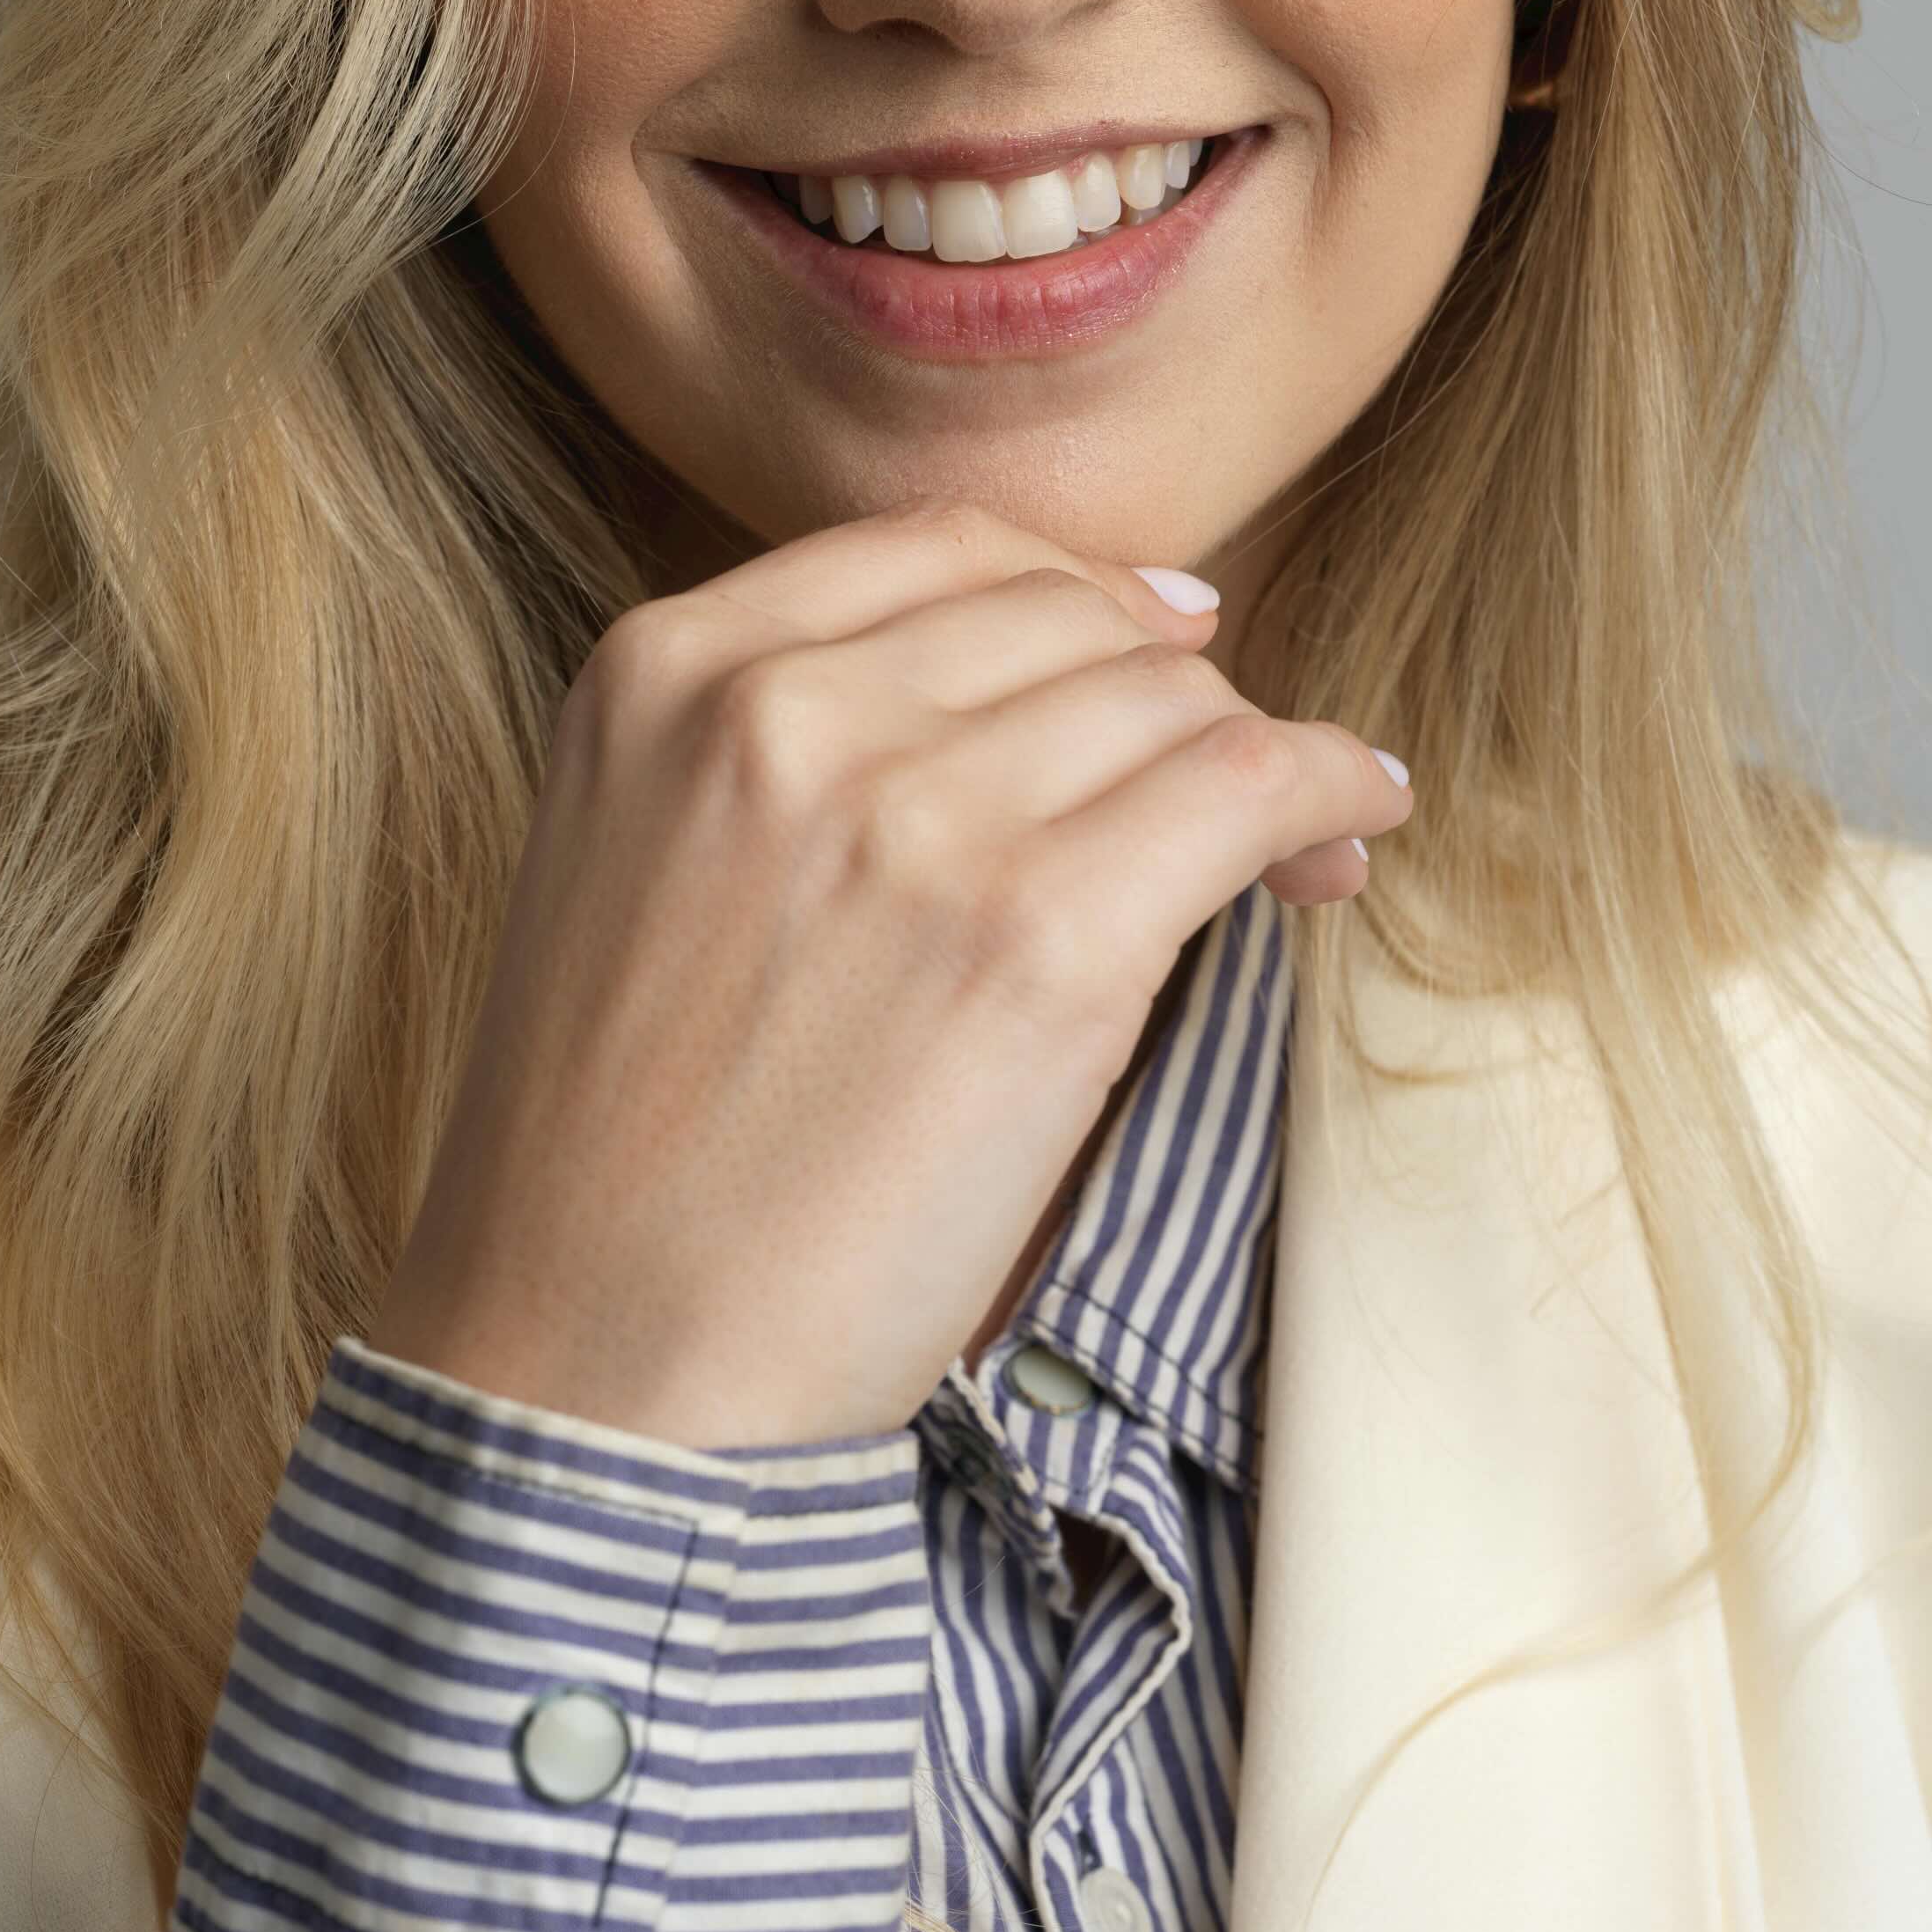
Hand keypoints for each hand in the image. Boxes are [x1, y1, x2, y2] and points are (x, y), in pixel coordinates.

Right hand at [369, 500, 1412, 1453]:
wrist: (585, 1377)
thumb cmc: (609, 1180)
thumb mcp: (629, 882)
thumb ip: (770, 763)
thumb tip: (1029, 697)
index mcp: (657, 675)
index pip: (934, 553)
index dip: (1072, 599)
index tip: (1148, 651)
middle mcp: (782, 710)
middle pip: (1070, 621)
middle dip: (1173, 689)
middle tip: (1233, 785)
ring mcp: (912, 816)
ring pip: (1175, 701)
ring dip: (1258, 761)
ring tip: (1292, 844)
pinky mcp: (1039, 938)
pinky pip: (1250, 790)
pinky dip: (1328, 792)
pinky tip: (1346, 835)